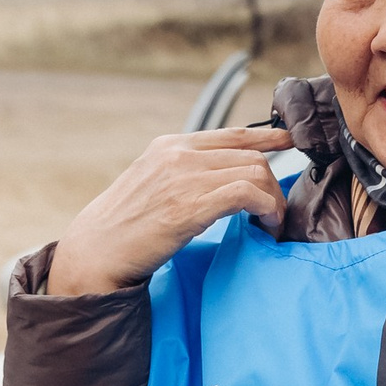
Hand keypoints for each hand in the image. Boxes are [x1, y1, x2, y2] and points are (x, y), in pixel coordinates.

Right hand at [47, 126, 292, 295]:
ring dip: (272, 200)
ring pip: (253, 173)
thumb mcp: (151, 184)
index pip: (231, 134)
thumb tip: (218, 178)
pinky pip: (247, 193)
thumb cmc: (124, 227)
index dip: (267, 138)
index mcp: (170, 146)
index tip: (289, 141)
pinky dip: (266, 208)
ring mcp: (184, 178)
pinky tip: (265, 225)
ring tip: (270, 222)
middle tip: (274, 211)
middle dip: (272, 184)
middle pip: (249, 156)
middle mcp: (178, 155)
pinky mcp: (191, 205)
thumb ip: (183, 173)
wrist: (95, 251)